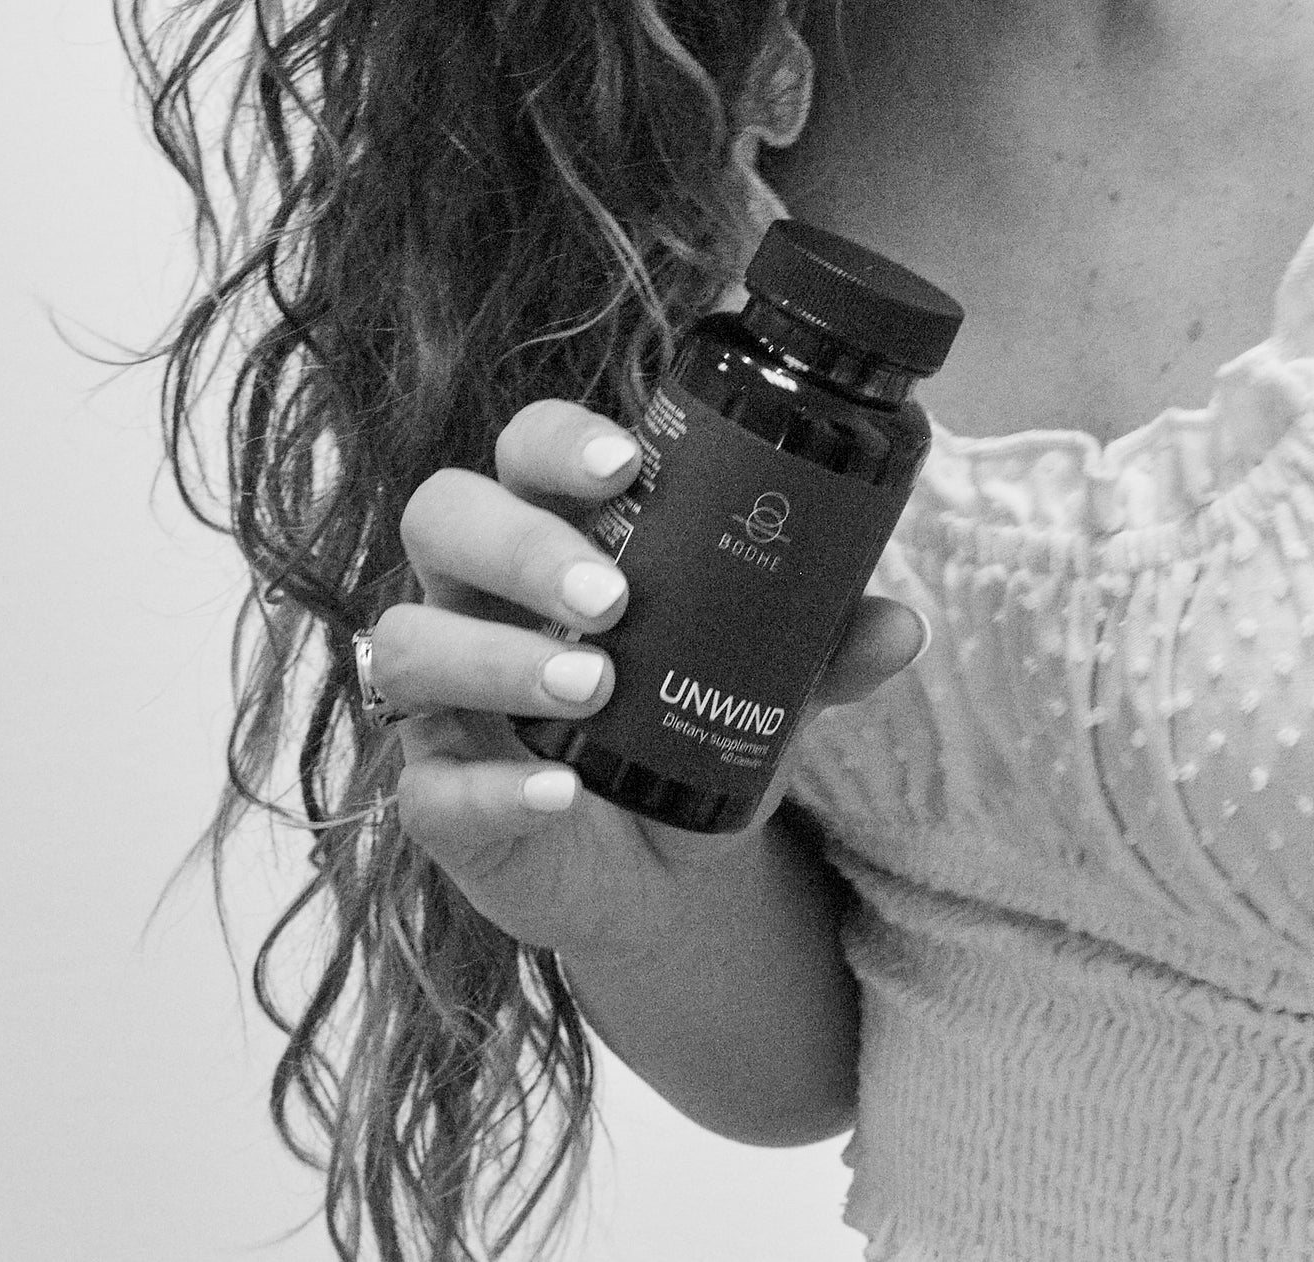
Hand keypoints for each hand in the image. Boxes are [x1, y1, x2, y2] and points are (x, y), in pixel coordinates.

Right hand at [378, 399, 927, 969]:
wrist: (664, 872)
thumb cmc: (687, 728)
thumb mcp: (760, 680)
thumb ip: (819, 647)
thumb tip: (901, 624)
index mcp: (547, 531)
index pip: (522, 449)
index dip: (556, 441)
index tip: (622, 464)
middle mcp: (475, 596)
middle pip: (442, 516)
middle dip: (520, 543)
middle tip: (612, 593)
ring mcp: (442, 697)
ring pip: (412, 642)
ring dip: (499, 657)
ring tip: (593, 682)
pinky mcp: (435, 795)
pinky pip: (427, 786)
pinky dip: (495, 787)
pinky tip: (561, 793)